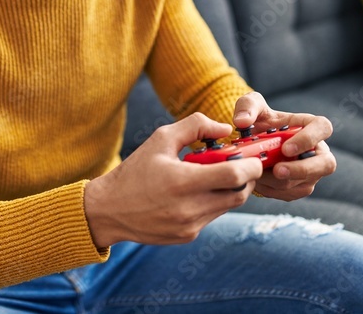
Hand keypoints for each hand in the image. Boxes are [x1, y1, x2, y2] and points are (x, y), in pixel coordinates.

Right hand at [84, 112, 263, 247]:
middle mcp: (189, 208)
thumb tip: (224, 129)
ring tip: (216, 174)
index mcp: (182, 181)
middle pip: (239, 194)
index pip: (234, 176)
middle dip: (247, 178)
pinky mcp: (188, 236)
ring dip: (230, 190)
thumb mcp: (160, 139)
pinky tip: (196, 191)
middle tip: (242, 164)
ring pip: (228, 206)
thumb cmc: (135, 171)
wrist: (108, 210)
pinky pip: (212, 216)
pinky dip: (213, 202)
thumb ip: (195, 126)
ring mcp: (190, 226)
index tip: (254, 156)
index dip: (251, 165)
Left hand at [231, 92, 335, 200]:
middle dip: (301, 170)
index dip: (309, 139)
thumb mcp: (250, 105)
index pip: (323, 128)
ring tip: (257, 173)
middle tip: (277, 171)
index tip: (286, 148)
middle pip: (326, 164)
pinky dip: (272, 190)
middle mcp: (317, 150)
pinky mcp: (301, 187)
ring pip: (304, 183)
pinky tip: (258, 181)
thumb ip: (247, 107)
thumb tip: (242, 122)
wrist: (253, 143)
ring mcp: (312, 171)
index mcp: (310, 125)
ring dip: (278, 182)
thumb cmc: (259, 120)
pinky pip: (291, 194)